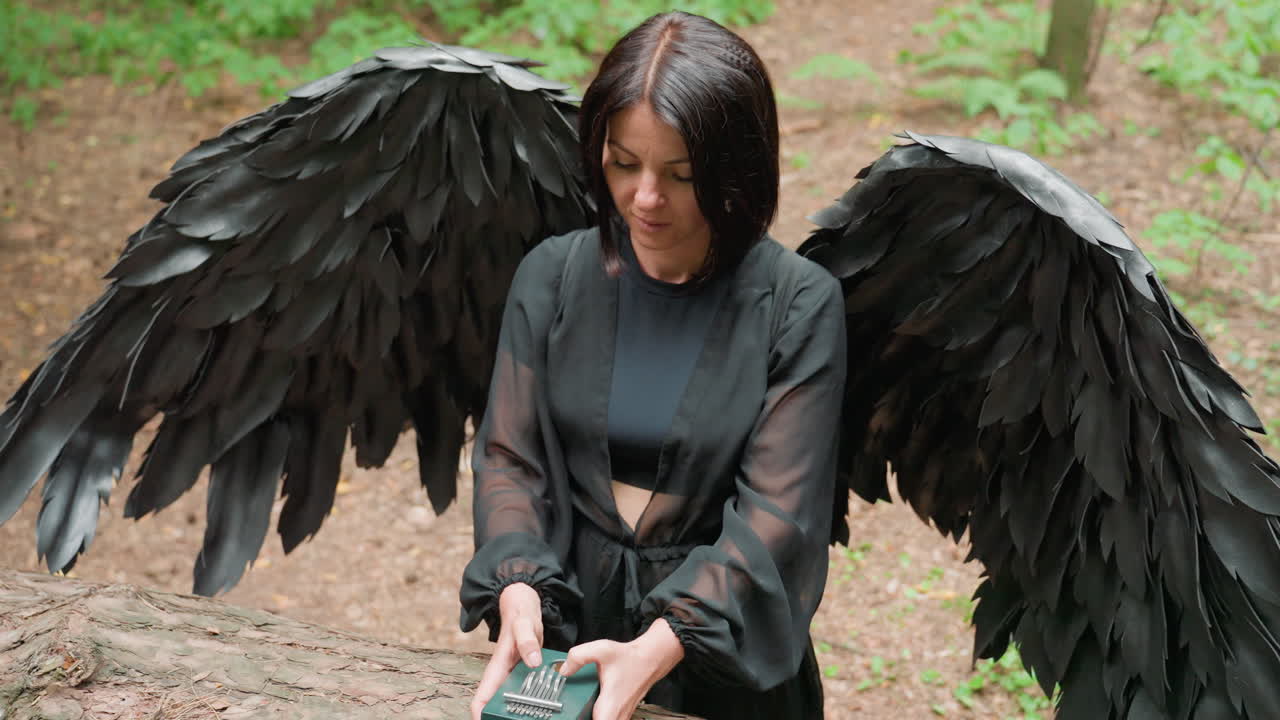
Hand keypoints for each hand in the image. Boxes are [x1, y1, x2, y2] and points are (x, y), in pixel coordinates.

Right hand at [471, 582, 543, 719]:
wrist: (524, 609)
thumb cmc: (520, 616)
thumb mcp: (524, 625)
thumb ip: (527, 641)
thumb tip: (533, 662)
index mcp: (496, 667)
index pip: (481, 698)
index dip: (480, 715)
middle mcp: (502, 675)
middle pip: (495, 705)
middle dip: (499, 716)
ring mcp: (512, 676)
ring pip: (510, 701)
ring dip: (515, 712)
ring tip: (530, 719)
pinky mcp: (524, 674)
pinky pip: (525, 693)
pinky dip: (530, 702)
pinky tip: (543, 709)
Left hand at [558, 618, 684, 719]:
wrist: (649, 658)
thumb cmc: (629, 658)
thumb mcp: (602, 650)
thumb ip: (578, 656)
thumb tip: (564, 669)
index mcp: (610, 705)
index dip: (581, 719)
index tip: (575, 714)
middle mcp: (617, 714)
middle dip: (582, 716)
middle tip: (575, 708)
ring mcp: (621, 716)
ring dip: (592, 715)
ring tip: (581, 707)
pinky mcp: (622, 714)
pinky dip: (600, 715)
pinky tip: (593, 706)